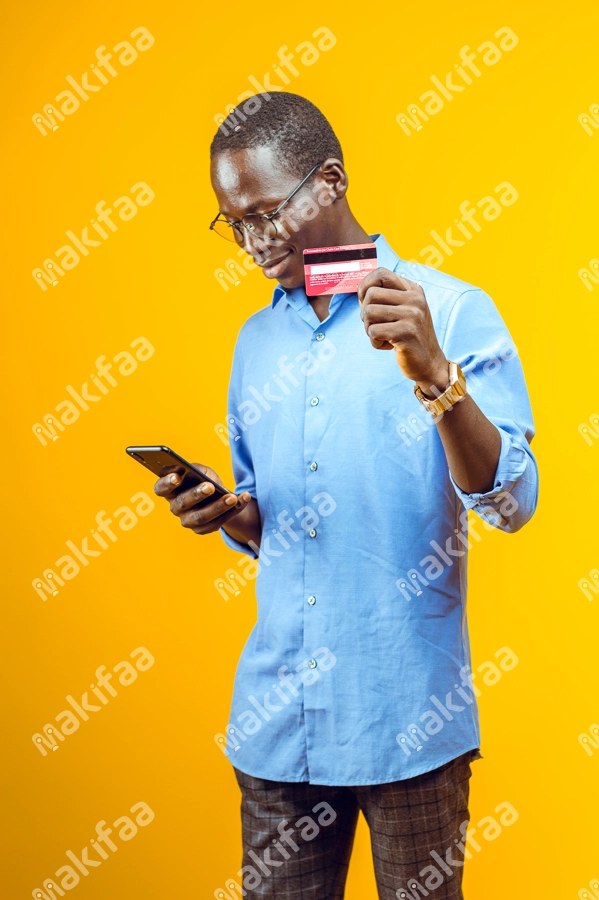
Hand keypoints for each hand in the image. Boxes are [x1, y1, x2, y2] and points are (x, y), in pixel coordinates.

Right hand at [153, 463, 251, 534]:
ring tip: (232, 498)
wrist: (218, 495)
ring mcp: (187, 520)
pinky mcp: (202, 529)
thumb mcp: (201, 470)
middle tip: (210, 487)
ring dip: (218, 507)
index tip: (177, 477)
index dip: (166, 483)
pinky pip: (217, 523)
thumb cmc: (204, 479)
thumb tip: (200, 477)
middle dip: (197, 494)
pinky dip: (232, 511)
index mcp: (170, 490)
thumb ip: (197, 471)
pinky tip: (243, 499)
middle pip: (183, 503)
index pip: (160, 488)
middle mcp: (175, 507)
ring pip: (201, 517)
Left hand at [357, 268, 448, 393]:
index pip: (381, 273)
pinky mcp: (406, 332)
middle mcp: (414, 299)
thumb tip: (360, 290)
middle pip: (370, 295)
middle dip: (366, 314)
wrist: (429, 363)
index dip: (365, 287)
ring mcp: (412, 315)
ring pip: (369, 313)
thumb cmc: (409, 337)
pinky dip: (375, 342)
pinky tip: (389, 345)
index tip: (366, 303)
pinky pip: (374, 332)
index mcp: (412, 289)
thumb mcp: (402, 311)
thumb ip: (386, 298)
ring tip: (384, 336)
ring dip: (370, 329)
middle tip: (377, 326)